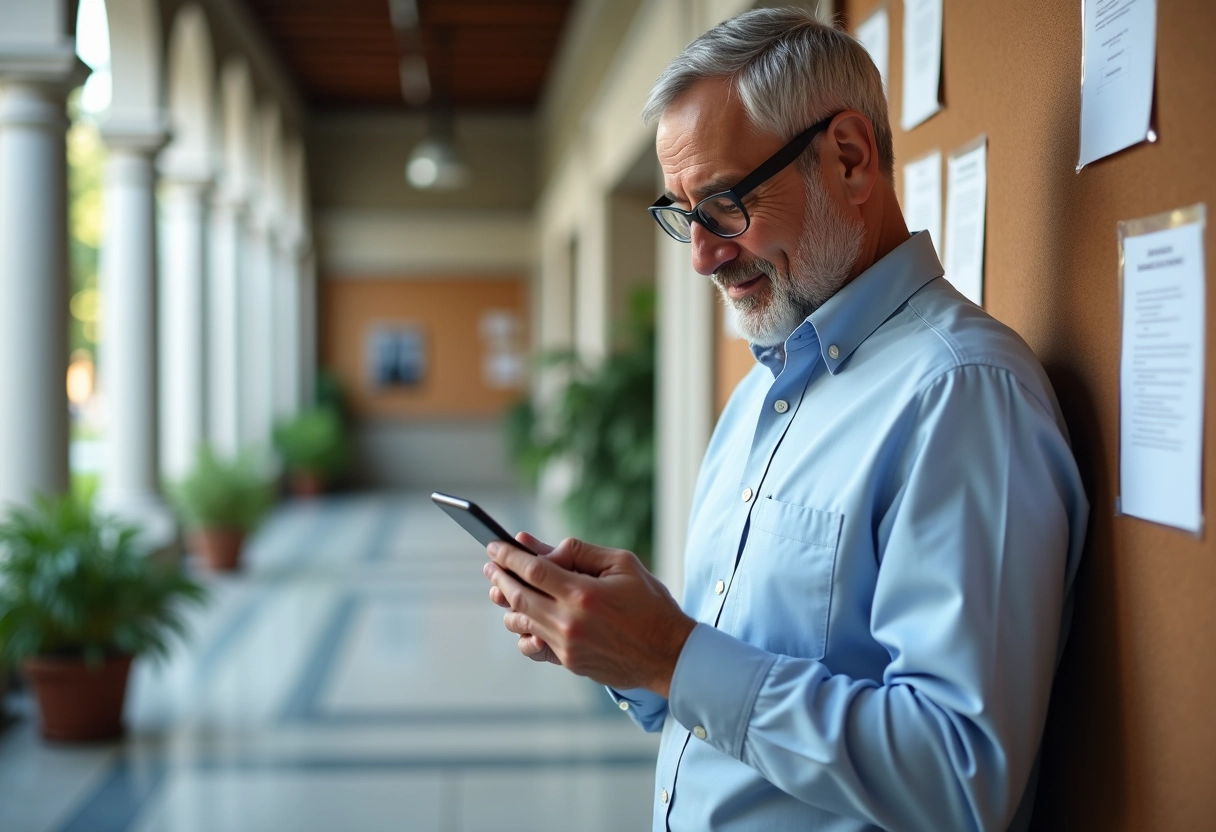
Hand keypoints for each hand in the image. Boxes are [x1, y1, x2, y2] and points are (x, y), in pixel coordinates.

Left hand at [483, 535, 695, 695]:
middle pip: (518, 595)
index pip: (531, 570)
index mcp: (582, 593)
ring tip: (504, 590)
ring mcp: (566, 646)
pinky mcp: (568, 663)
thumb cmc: (650, 604)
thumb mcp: (622, 564)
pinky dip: (526, 630)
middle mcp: (568, 622)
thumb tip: (540, 548)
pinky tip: (527, 618)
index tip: (493, 545)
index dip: (508, 556)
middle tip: (490, 565)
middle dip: (500, 577)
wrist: (669, 654)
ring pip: (520, 623)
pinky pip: (533, 646)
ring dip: (509, 604)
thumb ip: (579, 552)